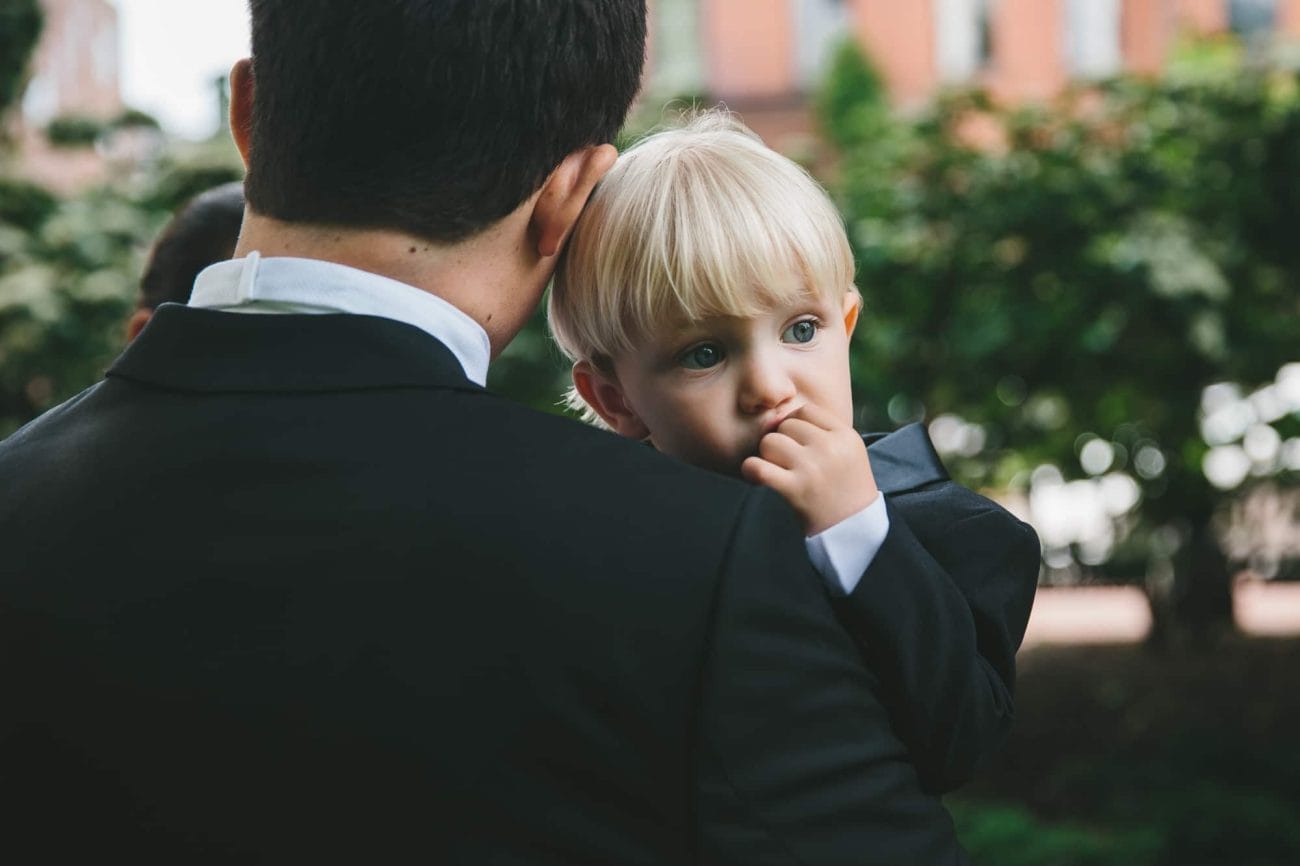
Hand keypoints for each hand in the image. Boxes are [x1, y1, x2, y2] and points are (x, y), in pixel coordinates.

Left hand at [741, 403, 878, 535]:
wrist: (853, 529)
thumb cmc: (846, 486)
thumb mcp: (850, 451)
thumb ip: (824, 430)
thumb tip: (782, 413)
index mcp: (845, 436)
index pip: (806, 410)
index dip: (796, 424)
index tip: (798, 442)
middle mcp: (830, 448)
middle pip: (786, 425)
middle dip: (783, 442)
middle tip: (789, 462)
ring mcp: (812, 468)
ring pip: (770, 442)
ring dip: (768, 456)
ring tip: (780, 471)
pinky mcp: (795, 489)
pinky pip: (759, 468)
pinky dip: (751, 469)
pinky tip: (754, 475)